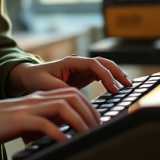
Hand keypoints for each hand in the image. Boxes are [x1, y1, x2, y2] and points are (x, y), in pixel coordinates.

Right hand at [0, 88, 100, 147]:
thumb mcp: (26, 120)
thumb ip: (44, 123)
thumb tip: (63, 136)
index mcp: (41, 97)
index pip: (73, 94)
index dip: (90, 107)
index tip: (100, 122)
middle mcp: (38, 99)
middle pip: (73, 97)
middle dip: (90, 113)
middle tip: (99, 130)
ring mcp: (29, 108)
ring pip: (63, 106)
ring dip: (79, 121)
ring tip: (87, 135)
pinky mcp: (19, 120)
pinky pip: (44, 123)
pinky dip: (58, 132)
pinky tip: (65, 142)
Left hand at [6, 55, 131, 96]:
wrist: (30, 77)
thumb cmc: (36, 79)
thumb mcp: (46, 86)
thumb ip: (62, 90)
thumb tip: (77, 98)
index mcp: (71, 62)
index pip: (94, 64)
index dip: (106, 76)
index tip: (113, 88)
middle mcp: (79, 63)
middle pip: (103, 63)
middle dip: (117, 72)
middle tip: (128, 85)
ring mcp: (82, 69)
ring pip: (104, 68)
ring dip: (116, 75)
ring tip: (128, 86)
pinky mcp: (84, 76)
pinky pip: (101, 76)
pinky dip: (110, 80)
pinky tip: (117, 89)